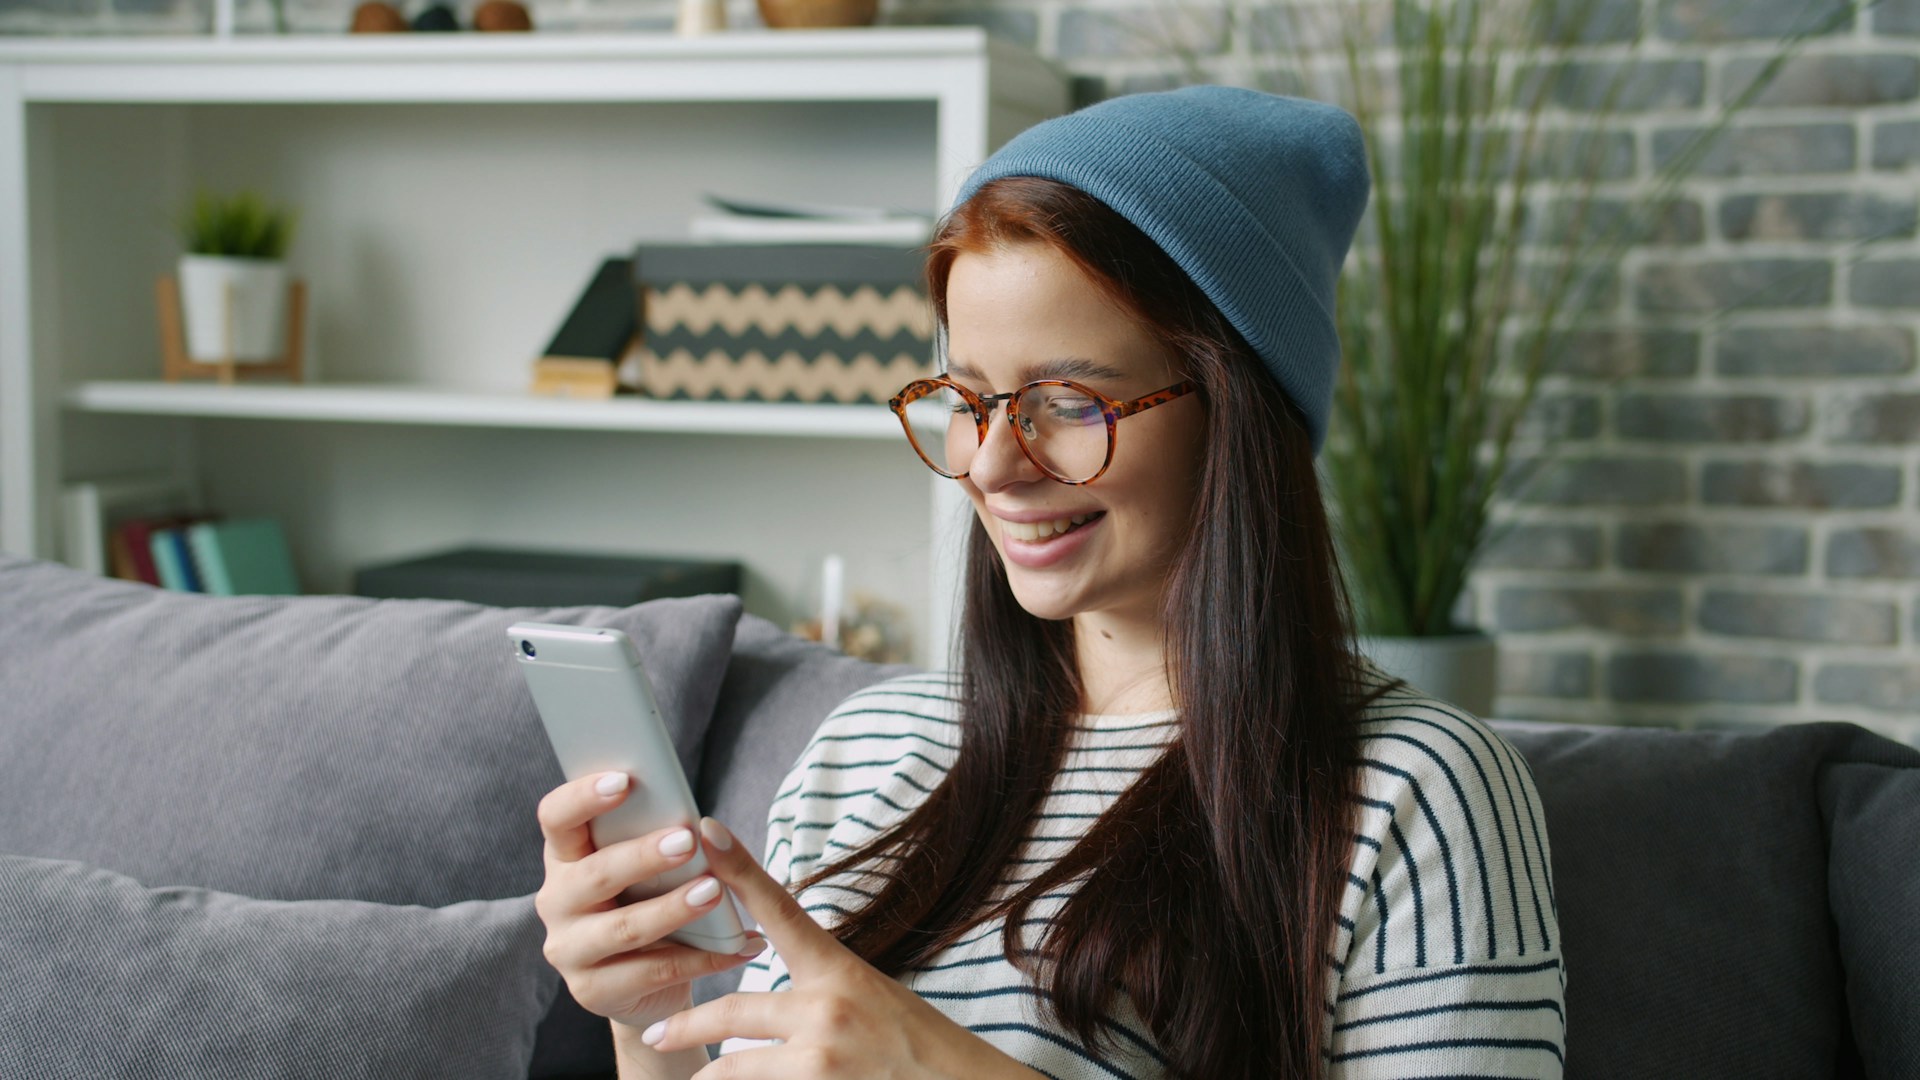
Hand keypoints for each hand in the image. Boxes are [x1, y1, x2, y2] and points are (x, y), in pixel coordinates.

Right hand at [533, 772, 768, 1029]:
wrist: (643, 984)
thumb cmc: (648, 901)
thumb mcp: (646, 868)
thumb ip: (656, 838)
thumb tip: (704, 822)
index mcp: (565, 857)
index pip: (556, 818)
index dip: (583, 797)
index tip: (625, 780)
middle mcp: (555, 901)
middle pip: (594, 873)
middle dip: (643, 856)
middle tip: (688, 841)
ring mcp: (569, 949)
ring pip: (624, 928)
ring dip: (673, 908)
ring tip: (714, 891)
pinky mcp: (591, 990)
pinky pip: (652, 972)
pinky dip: (701, 959)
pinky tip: (737, 947)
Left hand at [636, 817, 1044, 1079]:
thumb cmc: (921, 1048)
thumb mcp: (872, 999)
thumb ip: (818, 992)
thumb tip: (761, 1010)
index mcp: (840, 971)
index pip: (781, 910)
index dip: (739, 869)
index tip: (704, 831)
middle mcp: (829, 1007)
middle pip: (733, 1009)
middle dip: (689, 1025)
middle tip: (657, 1032)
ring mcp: (823, 1056)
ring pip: (734, 1062)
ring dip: (708, 1074)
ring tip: (690, 1078)